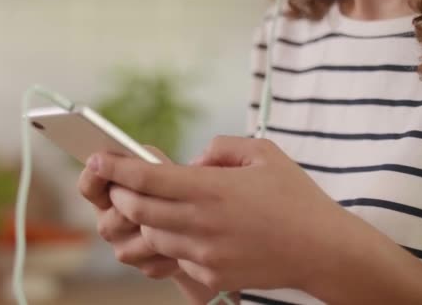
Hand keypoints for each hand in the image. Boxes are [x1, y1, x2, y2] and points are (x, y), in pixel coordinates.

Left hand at [87, 136, 352, 292]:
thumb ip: (220, 148)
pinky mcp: (211, 274)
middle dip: (120, 193)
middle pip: (138, 208)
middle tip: (118, 183)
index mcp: (211, 187)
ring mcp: (204, 252)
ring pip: (151, 235)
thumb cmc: (295, 197)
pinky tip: (180, 230)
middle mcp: (201, 221)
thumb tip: (191, 162)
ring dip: (141, 219)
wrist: (324, 250)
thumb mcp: (263, 153)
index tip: (97, 157)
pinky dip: (168, 242)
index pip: (147, 177)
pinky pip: (174, 257)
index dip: (116, 167)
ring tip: (146, 205)